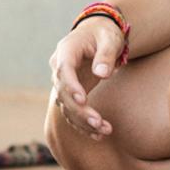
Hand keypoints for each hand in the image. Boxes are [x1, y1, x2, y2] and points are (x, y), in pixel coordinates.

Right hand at [48, 17, 127, 137]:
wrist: (98, 34)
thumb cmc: (104, 33)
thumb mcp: (109, 39)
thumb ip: (106, 55)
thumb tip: (102, 74)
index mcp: (66, 51)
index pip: (63, 70)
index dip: (71, 86)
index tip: (82, 99)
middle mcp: (59, 68)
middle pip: (63, 93)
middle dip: (79, 110)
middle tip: (98, 122)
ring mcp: (63, 82)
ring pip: (66, 106)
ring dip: (83, 121)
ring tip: (104, 131)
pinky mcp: (71, 93)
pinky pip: (73, 112)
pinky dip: (83, 125)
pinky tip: (98, 135)